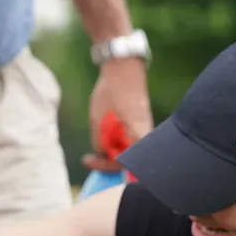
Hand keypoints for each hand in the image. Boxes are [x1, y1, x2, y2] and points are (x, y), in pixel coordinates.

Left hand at [86, 56, 152, 171]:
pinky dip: (115, 140)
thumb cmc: (111, 93)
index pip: (124, 164)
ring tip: (98, 134)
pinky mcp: (140, 125)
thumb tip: (101, 155)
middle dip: (106, 159)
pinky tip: (105, 129)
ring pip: (127, 150)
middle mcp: (145, 137)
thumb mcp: (98, 120)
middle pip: (127, 160)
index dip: (105, 166)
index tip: (89, 160)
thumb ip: (100, 143)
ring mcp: (144, 131)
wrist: (123, 68)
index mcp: (138, 137)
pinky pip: (128, 140)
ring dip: (110, 148)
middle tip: (90, 155)